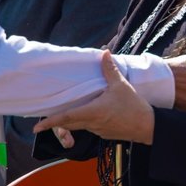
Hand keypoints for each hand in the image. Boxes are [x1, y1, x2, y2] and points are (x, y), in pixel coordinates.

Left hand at [33, 52, 156, 143]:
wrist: (148, 127)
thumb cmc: (134, 106)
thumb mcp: (121, 85)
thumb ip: (109, 69)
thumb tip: (104, 52)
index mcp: (92, 112)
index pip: (66, 118)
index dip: (50, 122)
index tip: (37, 127)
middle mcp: (92, 123)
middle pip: (68, 124)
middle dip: (55, 123)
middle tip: (43, 121)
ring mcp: (98, 130)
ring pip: (78, 126)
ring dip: (69, 121)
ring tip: (61, 114)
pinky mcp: (104, 134)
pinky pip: (89, 127)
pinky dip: (83, 122)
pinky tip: (86, 114)